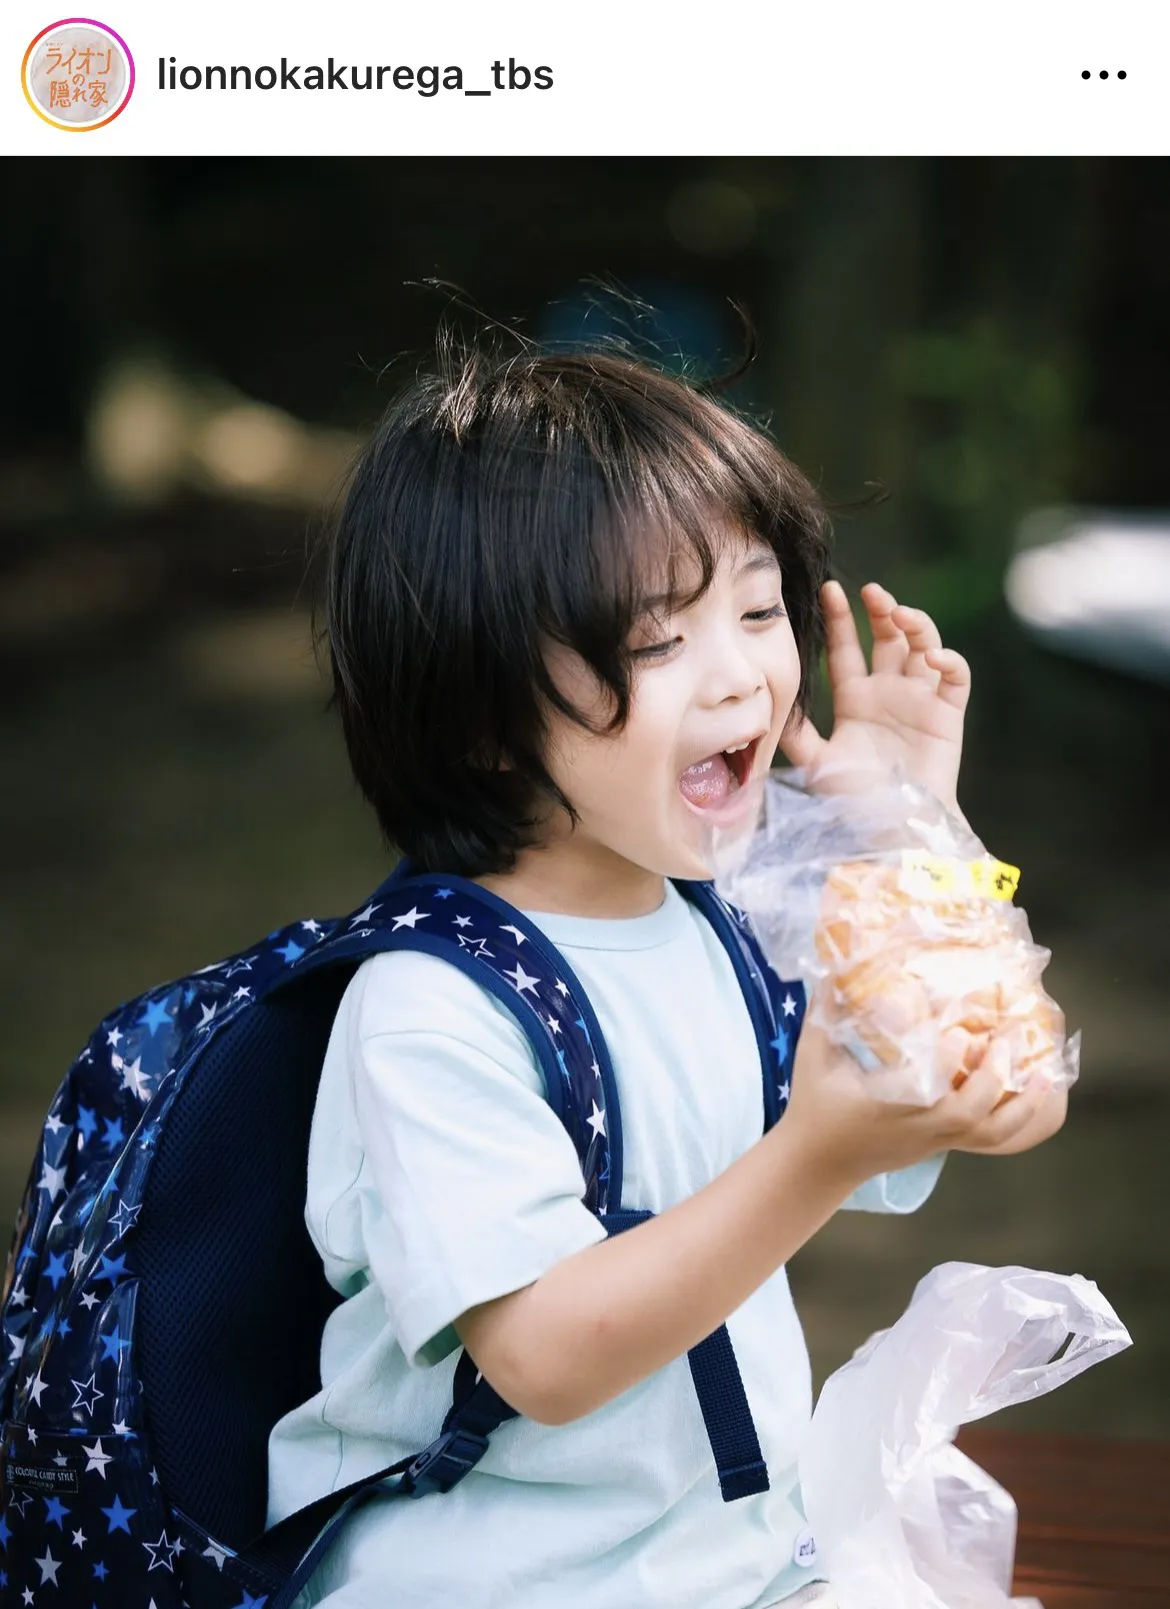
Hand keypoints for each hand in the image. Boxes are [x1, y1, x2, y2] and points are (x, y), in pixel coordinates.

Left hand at [779, 580, 970, 812]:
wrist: (893, 831)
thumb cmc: (855, 802)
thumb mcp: (816, 763)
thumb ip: (796, 733)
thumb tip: (769, 705)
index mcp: (856, 700)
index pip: (847, 649)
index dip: (840, 620)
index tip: (829, 590)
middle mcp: (888, 694)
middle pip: (887, 638)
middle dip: (882, 610)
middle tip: (872, 593)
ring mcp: (920, 701)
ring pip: (924, 646)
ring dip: (917, 624)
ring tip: (901, 614)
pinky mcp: (948, 714)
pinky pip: (955, 676)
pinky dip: (949, 659)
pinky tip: (933, 656)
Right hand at [783, 1018, 1062, 1187]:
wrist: (819, 1163)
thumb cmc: (815, 1104)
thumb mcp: (812, 1054)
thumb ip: (824, 1010)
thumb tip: (834, 964)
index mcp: (884, 1103)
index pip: (925, 1088)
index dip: (949, 1061)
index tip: (961, 1031)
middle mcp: (916, 1126)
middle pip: (967, 1116)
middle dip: (993, 1078)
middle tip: (1009, 1037)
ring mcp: (934, 1140)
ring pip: (989, 1134)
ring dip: (1021, 1105)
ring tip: (1045, 1073)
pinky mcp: (943, 1145)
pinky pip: (991, 1139)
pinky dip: (1018, 1118)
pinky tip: (1037, 1093)